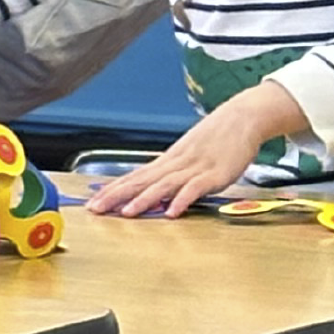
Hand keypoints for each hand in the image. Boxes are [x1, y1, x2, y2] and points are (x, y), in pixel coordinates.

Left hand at [88, 82, 302, 218]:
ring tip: (126, 213)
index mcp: (167, 161)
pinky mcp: (215, 174)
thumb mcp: (189, 157)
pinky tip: (171, 212)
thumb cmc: (215, 140)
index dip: (112, 190)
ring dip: (144, 200)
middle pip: (141, 181)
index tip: (92, 202)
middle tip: (95, 209)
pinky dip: (182, 199)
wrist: (241, 119)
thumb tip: (153, 190)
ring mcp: (194, 168)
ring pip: (163, 185)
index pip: (133, 177)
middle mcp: (175, 164)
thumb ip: (172, 174)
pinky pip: (195, 188)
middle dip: (116, 196)